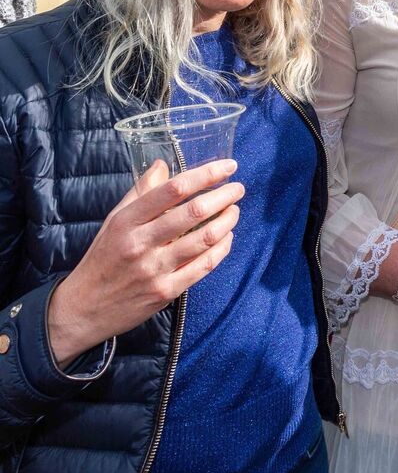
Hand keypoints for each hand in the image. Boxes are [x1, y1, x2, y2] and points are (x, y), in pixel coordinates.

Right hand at [47, 159, 242, 365]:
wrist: (84, 308)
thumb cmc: (103, 258)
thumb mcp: (114, 221)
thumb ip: (140, 193)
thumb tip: (163, 164)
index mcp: (127, 221)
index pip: (173, 190)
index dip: (206, 175)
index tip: (227, 166)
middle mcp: (141, 243)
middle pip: (194, 212)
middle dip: (224, 196)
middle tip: (238, 188)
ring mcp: (155, 269)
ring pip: (205, 239)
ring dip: (227, 221)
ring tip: (234, 211)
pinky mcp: (166, 291)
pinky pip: (204, 266)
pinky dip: (223, 248)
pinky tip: (227, 237)